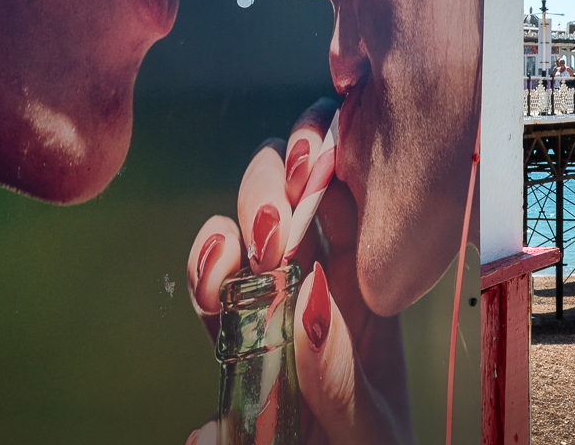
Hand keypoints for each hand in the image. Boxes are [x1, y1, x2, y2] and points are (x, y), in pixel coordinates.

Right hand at [185, 101, 411, 444]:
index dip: (329, 155)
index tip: (311, 164)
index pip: (353, 190)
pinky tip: (211, 281)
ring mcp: (274, 297)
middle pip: (294, 188)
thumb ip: (339, 372)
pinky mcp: (232, 331)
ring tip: (245, 249)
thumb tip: (307, 299)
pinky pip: (212, 282)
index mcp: (369, 279)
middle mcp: (321, 274)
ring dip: (235, 221)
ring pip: (246, 225)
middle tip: (276, 220)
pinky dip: (204, 264)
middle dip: (275, 180)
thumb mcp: (370, 423)